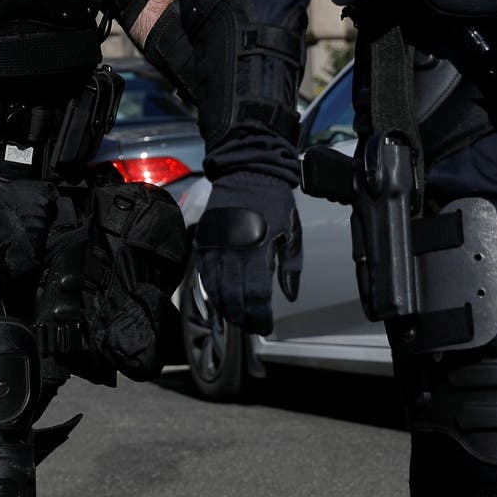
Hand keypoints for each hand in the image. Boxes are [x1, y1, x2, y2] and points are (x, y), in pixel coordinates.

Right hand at [195, 176, 292, 335]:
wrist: (248, 171)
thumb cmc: (275, 202)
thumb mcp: (293, 233)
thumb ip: (291, 267)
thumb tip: (289, 295)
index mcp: (259, 249)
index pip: (255, 294)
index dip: (259, 315)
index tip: (264, 325)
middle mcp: (233, 250)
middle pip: (232, 296)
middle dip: (242, 316)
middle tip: (250, 325)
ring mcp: (215, 245)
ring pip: (214, 287)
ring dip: (224, 307)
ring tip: (235, 317)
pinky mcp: (204, 239)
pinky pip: (203, 271)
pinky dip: (209, 289)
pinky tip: (217, 298)